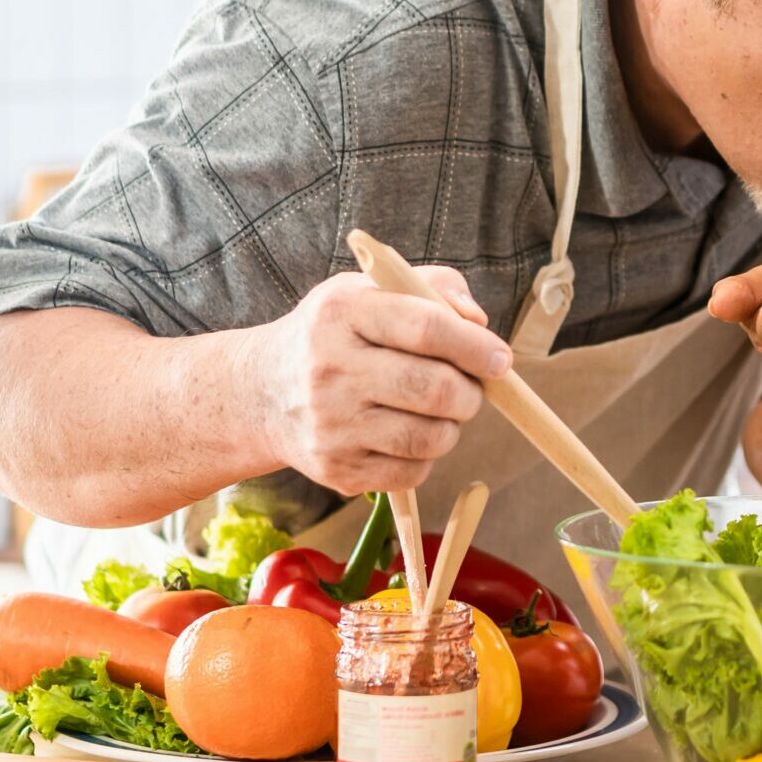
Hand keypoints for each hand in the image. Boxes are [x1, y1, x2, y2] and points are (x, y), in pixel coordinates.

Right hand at [258, 267, 510, 493]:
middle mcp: (329, 369)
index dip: (475, 345)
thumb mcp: (367, 291)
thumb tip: (479, 321)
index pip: (426, 327)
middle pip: (434, 389)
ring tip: (438, 411)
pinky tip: (408, 435)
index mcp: (341, 313)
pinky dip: (425, 456)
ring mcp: (330, 425)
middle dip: (470, 392)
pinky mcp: (336, 469)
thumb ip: (430, 288)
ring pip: (430, 437)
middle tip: (470, 388)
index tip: (500, 358)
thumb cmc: (333, 334)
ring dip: (452, 426)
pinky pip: (413, 472)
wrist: (261, 392)